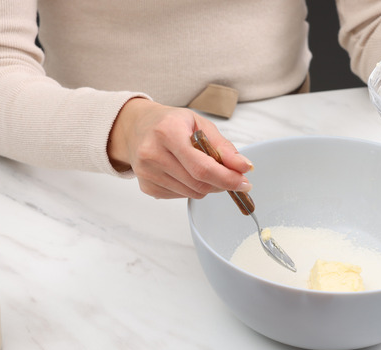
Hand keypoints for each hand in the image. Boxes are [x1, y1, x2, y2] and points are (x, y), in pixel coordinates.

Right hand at [107, 98, 253, 198]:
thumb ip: (223, 147)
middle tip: (234, 178)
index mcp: (167, 132)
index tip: (244, 182)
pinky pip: (181, 196)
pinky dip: (191, 188)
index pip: (202, 167)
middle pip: (199, 183)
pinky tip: (184, 172)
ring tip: (203, 167)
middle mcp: (152, 153)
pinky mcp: (147, 187)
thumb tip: (244, 167)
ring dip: (207, 185)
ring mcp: (147, 173)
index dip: (227, 178)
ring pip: (193, 193)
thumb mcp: (199, 124)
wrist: (136, 127)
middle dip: (222, 184)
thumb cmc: (170, 123)